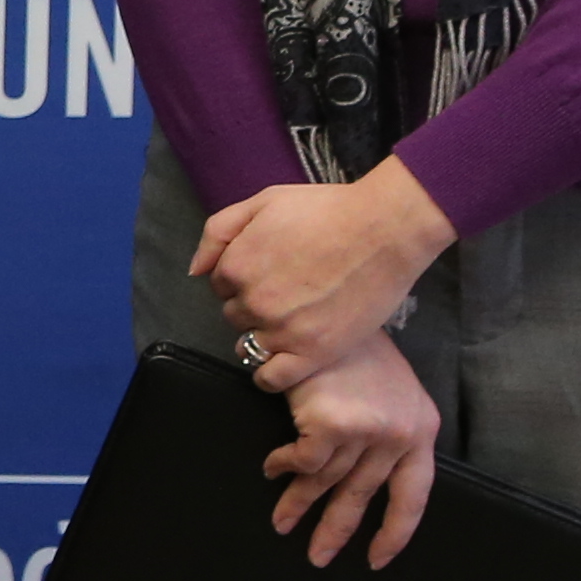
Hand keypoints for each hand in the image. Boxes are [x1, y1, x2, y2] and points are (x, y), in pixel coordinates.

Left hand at [191, 159, 453, 391]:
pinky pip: (273, 379)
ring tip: (293, 322)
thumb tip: (195, 271)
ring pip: (251, 345)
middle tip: (288, 293)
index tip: (270, 273)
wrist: (385, 230)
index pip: (221, 286)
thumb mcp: (263, 202)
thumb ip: (219, 232)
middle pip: (235, 315)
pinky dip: (270, 376)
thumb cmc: (326, 210)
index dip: (243, 279)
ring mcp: (283, 331)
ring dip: (265, 336)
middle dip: (254, 305)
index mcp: (237, 266)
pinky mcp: (314, 354)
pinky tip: (282, 363)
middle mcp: (253, 302)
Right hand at [260, 332, 442, 568]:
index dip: (394, 531)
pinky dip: (284, 467)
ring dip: (298, 505)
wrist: (334, 308)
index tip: (376, 559)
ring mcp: (368, 432)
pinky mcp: (333, 425)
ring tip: (281, 523)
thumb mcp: (386, 387)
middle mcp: (400, 434)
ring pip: (327, 483)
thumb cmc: (355, 344)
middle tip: (318, 559)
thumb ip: (381, 426)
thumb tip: (357, 471)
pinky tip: (272, 469)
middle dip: (337, 530)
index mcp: (421, 428)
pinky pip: (303, 461)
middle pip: (364, 496)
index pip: (413, 494)